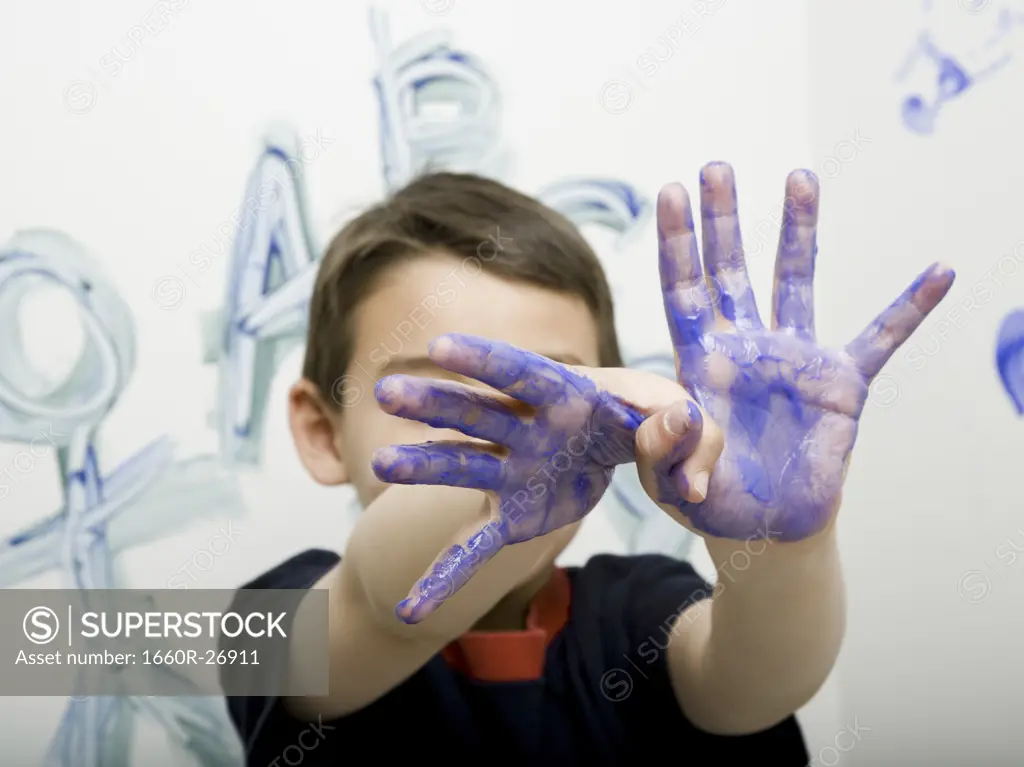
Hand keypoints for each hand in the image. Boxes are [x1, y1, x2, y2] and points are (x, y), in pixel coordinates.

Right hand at [371, 334, 693, 622]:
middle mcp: (526, 428)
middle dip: (433, 401)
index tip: (441, 346)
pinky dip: (445, 576)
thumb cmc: (653, 420)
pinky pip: (474, 547)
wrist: (633, 451)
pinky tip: (412, 608)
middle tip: (386, 392)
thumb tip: (676, 433)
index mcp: (564, 395)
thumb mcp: (684, 417)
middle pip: (474, 412)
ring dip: (423, 466)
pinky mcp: (513, 514)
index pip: (521, 373)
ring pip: (460, 466)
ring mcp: (511, 471)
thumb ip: (684, 425)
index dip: (484, 359)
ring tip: (380, 466)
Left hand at [652, 163, 954, 540]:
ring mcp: (794, 359)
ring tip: (800, 177)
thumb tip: (685, 409)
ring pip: (796, 282)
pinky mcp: (840, 384)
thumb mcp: (670, 480)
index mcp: (700, 363)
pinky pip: (881, 340)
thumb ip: (662, 448)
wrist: (765, 527)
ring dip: (799, 231)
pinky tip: (940, 271)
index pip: (684, 293)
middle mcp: (745, 348)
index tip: (671, 192)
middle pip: (732, 271)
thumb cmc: (712, 498)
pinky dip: (910, 310)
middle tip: (718, 167)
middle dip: (724, 220)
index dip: (678, 245)